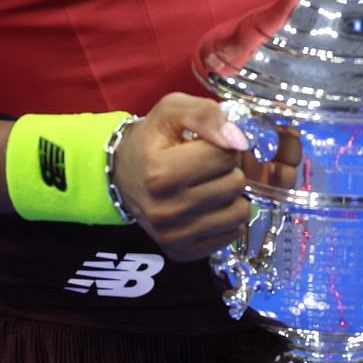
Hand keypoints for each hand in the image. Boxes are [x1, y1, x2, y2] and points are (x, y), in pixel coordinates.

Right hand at [110, 94, 250, 260]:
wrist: (123, 174)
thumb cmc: (151, 140)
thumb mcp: (171, 110)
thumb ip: (205, 114)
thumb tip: (238, 139)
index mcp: (160, 173)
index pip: (226, 156)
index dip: (223, 145)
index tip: (207, 145)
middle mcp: (165, 210)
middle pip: (235, 184)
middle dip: (228, 170)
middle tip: (208, 166)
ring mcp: (172, 235)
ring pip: (239, 213)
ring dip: (231, 195)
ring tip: (211, 185)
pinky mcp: (181, 251)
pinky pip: (232, 234)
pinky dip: (226, 217)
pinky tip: (208, 206)